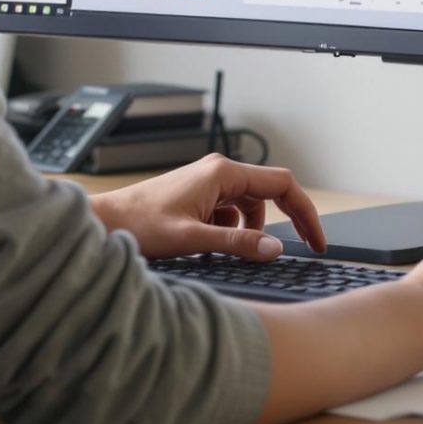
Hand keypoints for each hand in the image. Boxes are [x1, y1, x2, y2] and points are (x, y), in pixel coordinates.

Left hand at [92, 153, 326, 260]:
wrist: (106, 222)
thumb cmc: (140, 224)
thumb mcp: (193, 239)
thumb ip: (237, 244)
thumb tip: (275, 249)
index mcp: (222, 173)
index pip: (283, 184)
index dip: (305, 213)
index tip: (315, 241)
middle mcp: (218, 172)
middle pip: (270, 193)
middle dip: (286, 222)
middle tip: (300, 249)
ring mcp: (208, 182)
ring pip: (249, 205)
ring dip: (251, 229)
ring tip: (233, 251)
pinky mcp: (198, 195)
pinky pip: (229, 211)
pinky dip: (231, 229)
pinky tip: (212, 245)